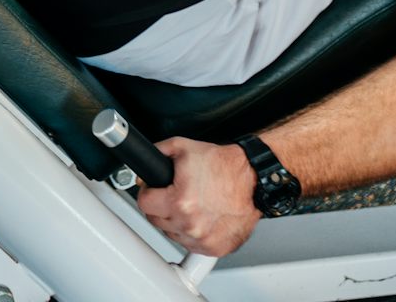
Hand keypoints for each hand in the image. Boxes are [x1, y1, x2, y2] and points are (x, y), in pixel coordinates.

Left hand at [136, 137, 260, 256]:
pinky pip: (192, 244)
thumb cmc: (224, 165)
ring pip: (172, 233)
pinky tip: (203, 216)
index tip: (156, 189)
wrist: (253, 179)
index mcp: (180, 201)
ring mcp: (203, 240)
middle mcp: (190, 225)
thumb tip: (142, 170)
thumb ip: (155, 154)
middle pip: (156, 220)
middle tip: (176, 193)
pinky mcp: (215, 248)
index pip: (144, 203)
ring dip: (177, 221)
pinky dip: (194, 232)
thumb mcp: (182, 147)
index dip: (148, 192)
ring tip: (192, 204)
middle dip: (162, 206)